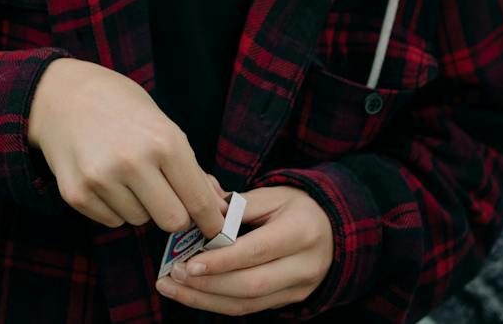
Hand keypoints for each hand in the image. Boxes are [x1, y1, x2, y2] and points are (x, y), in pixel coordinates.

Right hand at [25, 58, 226, 238]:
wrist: (58, 93)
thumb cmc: (118, 104)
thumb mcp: (161, 124)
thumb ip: (190, 168)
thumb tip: (217, 206)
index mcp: (163, 141)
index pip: (199, 201)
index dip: (211, 221)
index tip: (215, 230)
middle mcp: (133, 161)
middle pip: (172, 221)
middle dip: (173, 212)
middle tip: (163, 193)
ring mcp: (101, 179)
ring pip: (139, 220)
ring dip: (139, 206)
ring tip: (124, 173)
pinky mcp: (76, 193)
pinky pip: (111, 221)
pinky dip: (113, 207)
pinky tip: (103, 177)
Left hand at [155, 185, 332, 315]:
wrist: (331, 229)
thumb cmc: (294, 207)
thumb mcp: (272, 195)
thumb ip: (237, 205)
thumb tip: (199, 211)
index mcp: (301, 232)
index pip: (256, 252)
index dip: (221, 261)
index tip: (188, 262)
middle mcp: (304, 266)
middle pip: (251, 285)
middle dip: (207, 284)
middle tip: (172, 275)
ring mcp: (299, 289)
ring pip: (248, 304)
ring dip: (205, 299)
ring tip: (172, 287)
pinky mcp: (289, 301)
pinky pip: (250, 308)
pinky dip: (217, 303)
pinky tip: (192, 294)